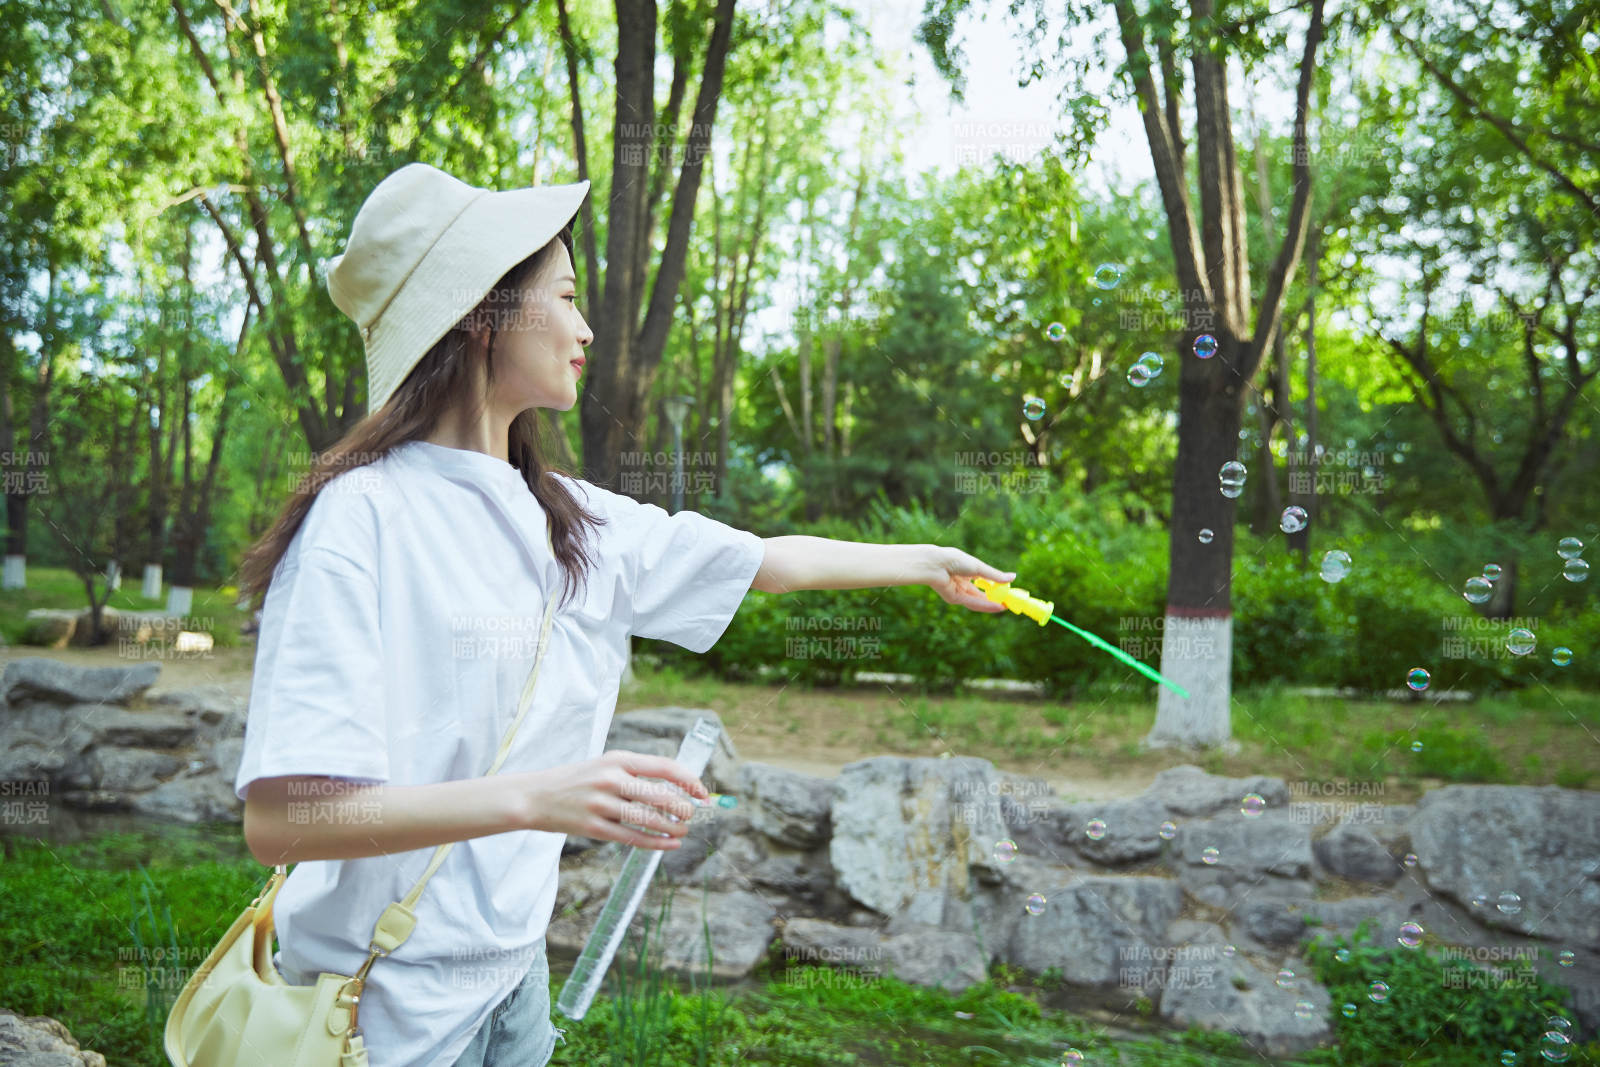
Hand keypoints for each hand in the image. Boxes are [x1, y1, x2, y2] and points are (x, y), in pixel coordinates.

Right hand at [517, 751, 709, 849]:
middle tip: (691, 816)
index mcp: (617, 758)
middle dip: (683, 809)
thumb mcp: (605, 764)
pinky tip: (669, 845)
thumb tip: (677, 787)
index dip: (689, 780)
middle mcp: (611, 779)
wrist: (534, 796)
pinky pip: (632, 837)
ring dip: (672, 828)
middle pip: (661, 795)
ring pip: (649, 819)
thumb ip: (636, 773)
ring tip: (683, 832)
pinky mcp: (593, 827)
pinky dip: (655, 843)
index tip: (703, 793)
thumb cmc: (577, 780)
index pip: (664, 766)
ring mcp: (601, 804)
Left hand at [923, 546, 1016, 612]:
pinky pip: (972, 603)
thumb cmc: (955, 560)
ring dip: (992, 604)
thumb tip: (1013, 577)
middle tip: (1008, 602)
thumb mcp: (979, 567)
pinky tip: (997, 607)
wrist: (936, 564)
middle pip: (981, 594)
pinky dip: (985, 605)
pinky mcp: (954, 599)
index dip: (996, 587)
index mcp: (968, 571)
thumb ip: (995, 575)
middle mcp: (963, 582)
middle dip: (995, 599)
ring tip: (1005, 606)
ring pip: (978, 601)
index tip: (1007, 591)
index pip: (985, 581)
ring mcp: (958, 591)